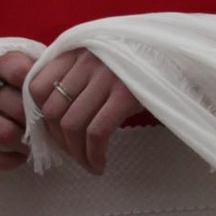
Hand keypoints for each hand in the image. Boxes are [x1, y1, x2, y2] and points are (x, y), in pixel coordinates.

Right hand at [0, 46, 39, 172]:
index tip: (51, 104)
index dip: (40, 90)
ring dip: (26, 145)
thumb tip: (64, 85)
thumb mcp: (4, 69)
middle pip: (17, 106)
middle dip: (38, 124)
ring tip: (34, 145)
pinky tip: (17, 158)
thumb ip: (32, 70)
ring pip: (4, 133)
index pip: (20, 70)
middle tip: (48, 133)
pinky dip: (7, 161)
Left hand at [29, 41, 142, 174]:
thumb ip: (77, 74)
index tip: (55, 134)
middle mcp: (86, 61)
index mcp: (76, 50)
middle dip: (59, 141)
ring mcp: (105, 76)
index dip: (40, 117)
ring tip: (88, 164)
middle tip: (74, 154)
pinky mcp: (125, 94)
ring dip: (76, 154)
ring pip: (71, 125)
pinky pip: (96, 133)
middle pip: (51, 111)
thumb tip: (53, 115)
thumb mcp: (103, 58)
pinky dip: (93, 155)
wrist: (178, 53)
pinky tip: (100, 165)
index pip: (36, 87)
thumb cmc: (141, 61)